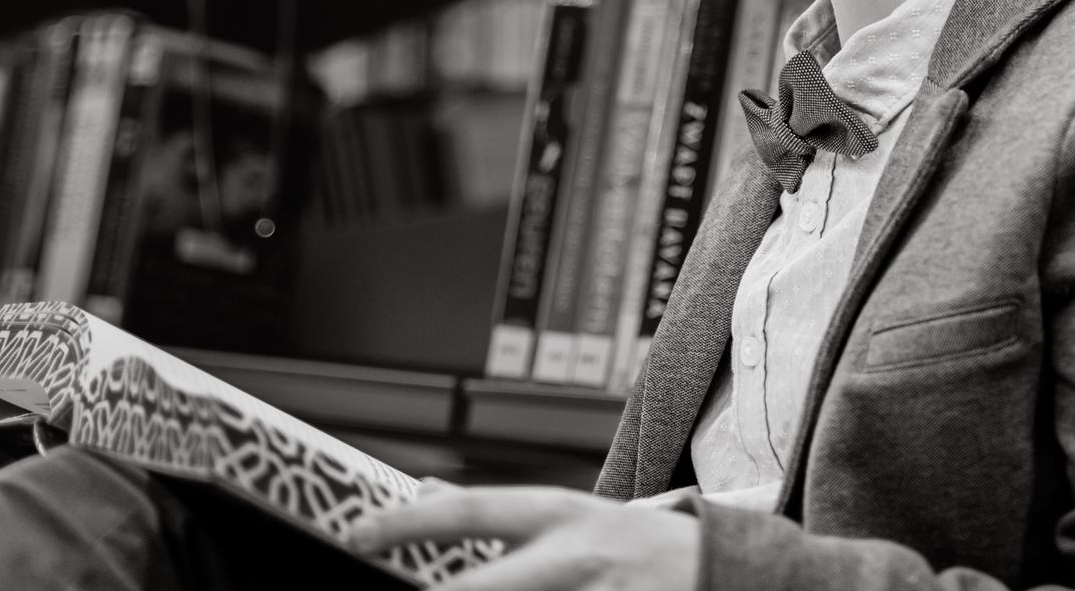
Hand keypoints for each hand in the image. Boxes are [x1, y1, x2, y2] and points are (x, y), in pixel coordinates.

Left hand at [346, 480, 699, 590]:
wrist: (718, 574)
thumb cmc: (630, 548)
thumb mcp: (565, 514)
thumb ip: (496, 514)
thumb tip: (424, 491)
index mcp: (558, 516)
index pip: (470, 511)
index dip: (407, 522)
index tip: (356, 534)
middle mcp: (570, 558)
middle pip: (482, 584)